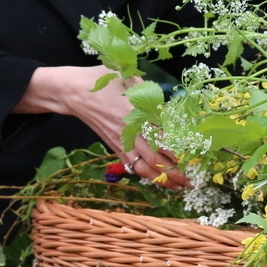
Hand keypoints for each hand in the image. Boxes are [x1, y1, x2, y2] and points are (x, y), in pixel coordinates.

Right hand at [15, 65, 187, 188]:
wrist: (76, 92)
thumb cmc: (105, 81)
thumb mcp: (130, 80)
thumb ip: (150, 95)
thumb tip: (168, 110)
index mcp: (134, 113)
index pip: (159, 137)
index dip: (175, 149)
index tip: (190, 157)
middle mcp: (128, 132)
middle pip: (154, 158)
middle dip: (173, 172)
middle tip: (190, 181)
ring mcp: (120, 142)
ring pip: (143, 167)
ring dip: (161, 179)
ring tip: (177, 186)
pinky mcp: (114, 147)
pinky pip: (132, 166)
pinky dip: (146, 176)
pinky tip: (158, 180)